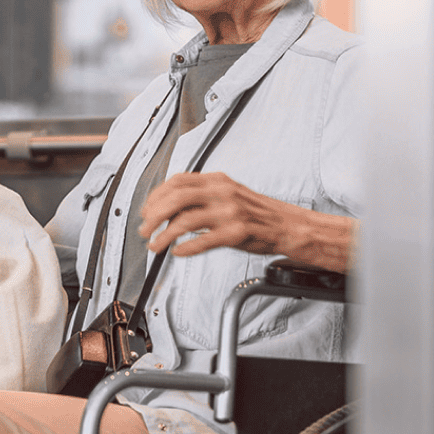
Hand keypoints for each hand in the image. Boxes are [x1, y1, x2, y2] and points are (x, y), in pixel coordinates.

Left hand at [138, 172, 355, 272]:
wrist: (288, 225)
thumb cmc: (258, 214)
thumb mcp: (229, 195)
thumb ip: (203, 196)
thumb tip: (171, 208)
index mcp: (218, 180)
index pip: (177, 181)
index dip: (156, 196)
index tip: (146, 210)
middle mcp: (222, 192)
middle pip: (176, 198)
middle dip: (154, 215)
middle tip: (144, 229)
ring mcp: (230, 212)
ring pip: (185, 221)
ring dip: (164, 235)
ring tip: (156, 246)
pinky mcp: (236, 233)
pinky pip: (203, 241)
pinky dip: (185, 248)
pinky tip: (178, 252)